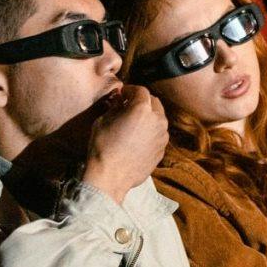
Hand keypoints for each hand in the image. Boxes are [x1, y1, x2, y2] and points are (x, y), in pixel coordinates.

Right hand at [80, 84, 168, 202]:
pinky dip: (150, 131)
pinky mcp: (162, 149)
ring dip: (148, 116)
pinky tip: (138, 138)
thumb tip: (120, 100)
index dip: (130, 90)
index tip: (123, 93)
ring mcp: (162, 136)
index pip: (140, 90)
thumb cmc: (103, 147)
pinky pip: (158, 134)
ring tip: (134, 123)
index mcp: (142, 109)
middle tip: (129, 105)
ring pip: (159, 118)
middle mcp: (157, 120)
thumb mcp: (103, 121)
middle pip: (154, 102)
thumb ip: (115, 107)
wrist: (110, 177)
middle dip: (142, 101)